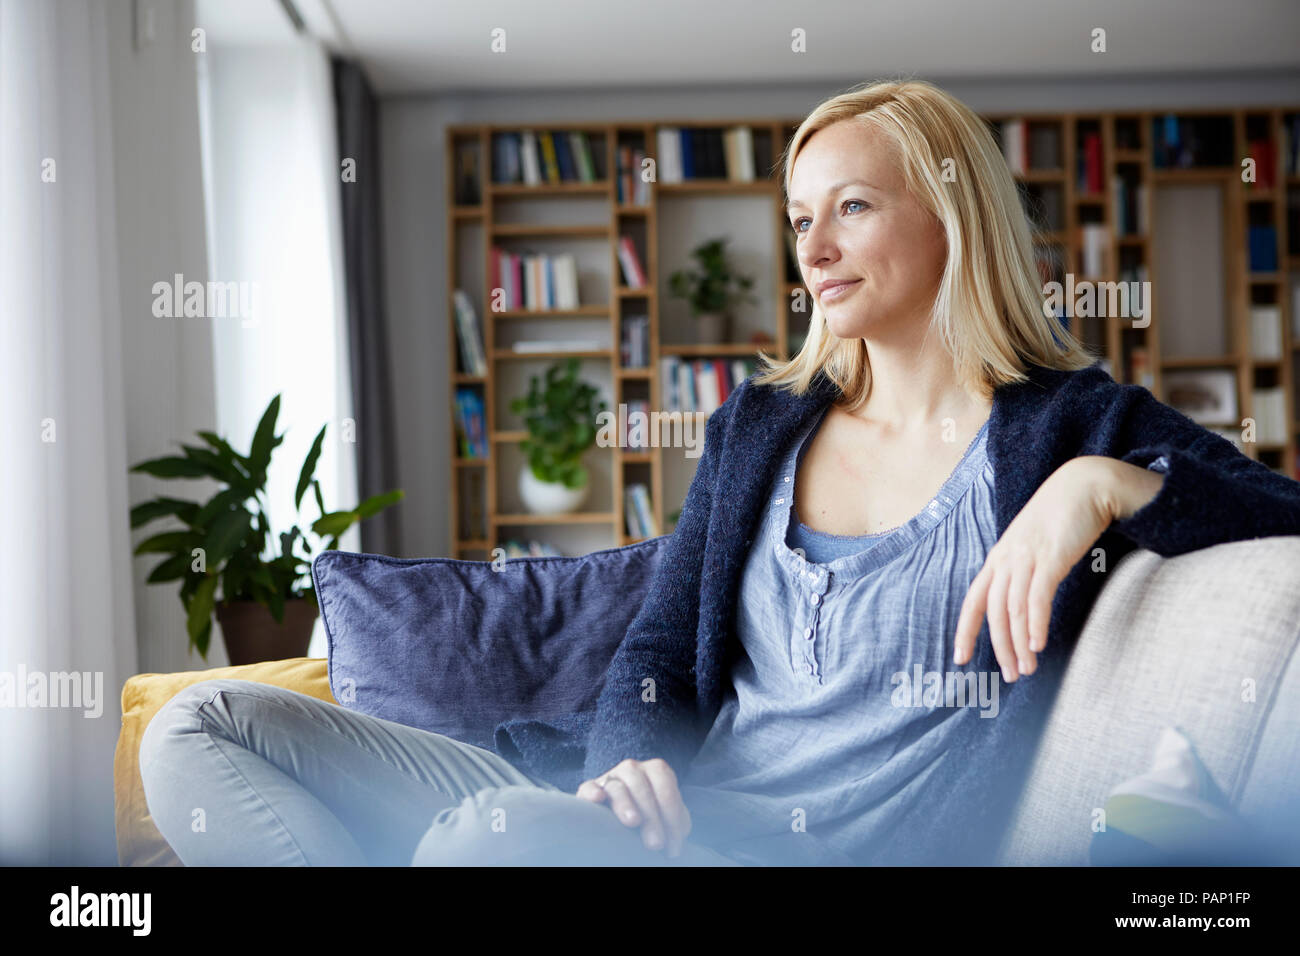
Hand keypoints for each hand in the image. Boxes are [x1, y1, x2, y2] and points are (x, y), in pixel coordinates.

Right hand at [575, 758, 691, 857]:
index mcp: (656, 771)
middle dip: (651, 817)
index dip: (672, 816)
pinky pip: (589, 787)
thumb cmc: (652, 817)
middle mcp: (632, 769)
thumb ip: (677, 819)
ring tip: (633, 822)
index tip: (673, 846)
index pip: (666, 788)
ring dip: (626, 804)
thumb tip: (678, 832)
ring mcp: (609, 777)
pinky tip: (598, 799)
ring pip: (617, 787)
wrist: (623, 816)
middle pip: (642, 787)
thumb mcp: (668, 816)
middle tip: (655, 844)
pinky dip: (593, 792)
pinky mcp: (588, 790)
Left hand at [952, 456, 1160, 680]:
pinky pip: (1037, 596)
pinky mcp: (1050, 557)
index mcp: (998, 559)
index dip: (965, 630)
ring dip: (1018, 643)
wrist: (1083, 486)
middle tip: (1010, 676)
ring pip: (1013, 609)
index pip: (973, 600)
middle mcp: (1006, 559)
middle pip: (993, 611)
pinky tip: (1037, 645)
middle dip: (999, 647)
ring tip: (1026, 669)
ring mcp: (1026, 557)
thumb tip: (1022, 603)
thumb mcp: (1032, 548)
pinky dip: (1035, 623)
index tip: (960, 659)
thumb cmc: (1059, 520)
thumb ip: (1023, 572)